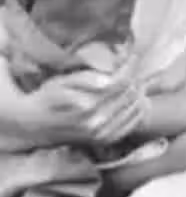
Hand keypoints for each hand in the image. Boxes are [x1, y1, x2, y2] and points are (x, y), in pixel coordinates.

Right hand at [29, 69, 144, 145]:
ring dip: (139, 92)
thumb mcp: (63, 82)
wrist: (35, 126)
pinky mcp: (107, 140)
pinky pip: (133, 123)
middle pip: (130, 94)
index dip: (129, 67)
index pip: (122, 82)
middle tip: (134, 68)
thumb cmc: (49, 98)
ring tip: (136, 81)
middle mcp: (97, 122)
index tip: (133, 57)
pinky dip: (139, 109)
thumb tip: (109, 81)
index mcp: (88, 105)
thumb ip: (87, 79)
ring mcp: (103, 133)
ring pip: (135, 107)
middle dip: (135, 78)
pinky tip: (138, 99)